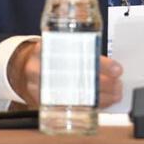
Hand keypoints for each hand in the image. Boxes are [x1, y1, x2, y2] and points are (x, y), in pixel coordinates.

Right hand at [7, 39, 123, 107]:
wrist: (24, 66)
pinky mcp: (43, 101)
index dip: (102, 65)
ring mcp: (40, 87)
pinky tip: (102, 102)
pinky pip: (70, 106)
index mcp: (47, 47)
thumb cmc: (49, 52)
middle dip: (104, 84)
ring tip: (115, 93)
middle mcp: (41, 68)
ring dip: (100, 98)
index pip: (80, 57)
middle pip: (78, 80)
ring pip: (75, 97)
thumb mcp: (58, 38)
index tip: (117, 69)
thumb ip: (77, 37)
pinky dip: (89, 106)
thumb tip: (101, 41)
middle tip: (118, 83)